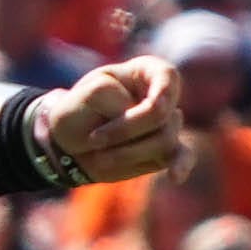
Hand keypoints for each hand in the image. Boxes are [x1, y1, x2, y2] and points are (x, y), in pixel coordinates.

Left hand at [30, 55, 183, 184]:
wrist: (68, 144)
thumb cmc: (78, 112)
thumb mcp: (90, 96)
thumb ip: (120, 101)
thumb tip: (151, 123)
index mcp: (145, 72)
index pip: (167, 76)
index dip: (162, 94)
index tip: (152, 106)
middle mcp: (161, 96)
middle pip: (162, 116)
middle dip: (126, 131)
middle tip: (94, 139)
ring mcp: (166, 124)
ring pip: (164, 141)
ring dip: (127, 152)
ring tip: (100, 156)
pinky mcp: (164, 151)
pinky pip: (182, 156)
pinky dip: (180, 166)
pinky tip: (175, 177)